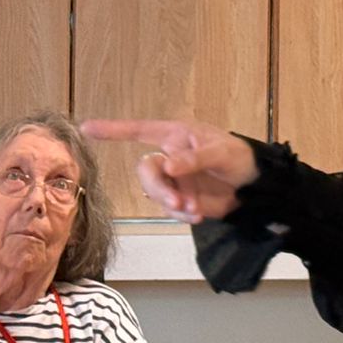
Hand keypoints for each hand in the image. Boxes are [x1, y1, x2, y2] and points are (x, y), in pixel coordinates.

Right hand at [79, 118, 258, 222]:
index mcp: (176, 135)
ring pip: (155, 191)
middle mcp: (169, 156)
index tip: (86, 128)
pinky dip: (180, 213)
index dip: (113, 129)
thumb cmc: (239, 157)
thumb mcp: (220, 153)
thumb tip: (168, 165)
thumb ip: (194, 158)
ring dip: (170, 202)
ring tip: (193, 210)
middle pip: (145, 170)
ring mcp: (174, 179)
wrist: (255, 187)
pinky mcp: (180, 198)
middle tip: (178, 202)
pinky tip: (196, 215)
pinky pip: (168, 207)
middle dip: (159, 187)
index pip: (139, 130)